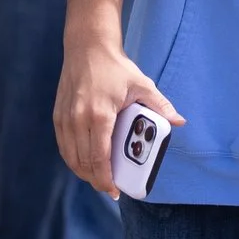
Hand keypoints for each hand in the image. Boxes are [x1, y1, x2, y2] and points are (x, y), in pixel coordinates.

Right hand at [55, 36, 182, 197]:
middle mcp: (78, 118)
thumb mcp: (142, 84)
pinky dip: (73, 159)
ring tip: (98, 178)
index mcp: (100, 114)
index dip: (106, 179)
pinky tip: (84, 163)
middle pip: (84, 162)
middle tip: (109, 188)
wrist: (87, 47)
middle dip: (96, 180)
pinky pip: (64, 145)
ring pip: (71, 157)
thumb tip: (180, 122)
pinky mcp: (58, 114)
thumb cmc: (115, 67)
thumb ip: (160, 105)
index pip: (99, 158)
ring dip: (83, 172)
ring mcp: (65, 117)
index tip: (114, 191)